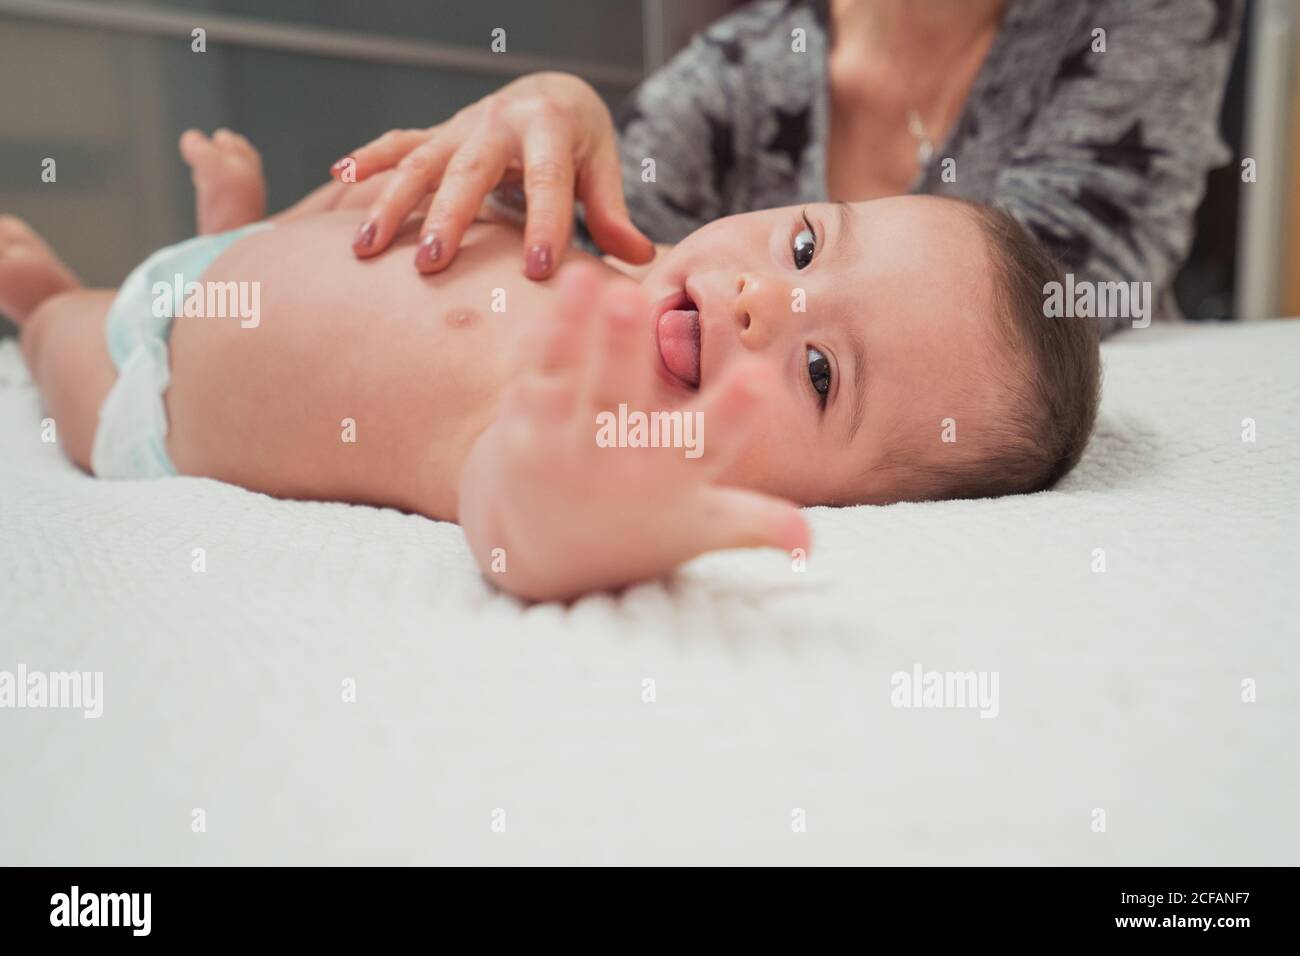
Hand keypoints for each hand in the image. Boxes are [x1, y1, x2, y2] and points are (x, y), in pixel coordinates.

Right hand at [333, 72, 654, 278]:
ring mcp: (461, 127)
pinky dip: (368, 160)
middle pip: (470, 170)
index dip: (545, 225)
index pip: (549, 181)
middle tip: (432, 266)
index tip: (537, 272)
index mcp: (549, 128)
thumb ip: (614, 213)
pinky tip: (336, 179)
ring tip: (366, 248)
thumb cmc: (580, 142)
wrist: (552, 93)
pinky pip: (398, 145)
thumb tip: (640, 258)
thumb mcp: (603, 168)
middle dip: (449, 218)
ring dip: (391, 203)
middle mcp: (499, 121)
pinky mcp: (438, 135)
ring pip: (421, 162)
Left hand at [458, 265, 809, 602]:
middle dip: (625, 349)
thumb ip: (751, 522)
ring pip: (570, 378)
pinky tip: (555, 292)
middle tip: (632, 299)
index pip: (708, 443)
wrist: (540, 554)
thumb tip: (809, 543)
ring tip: (585, 278)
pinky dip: (540, 335)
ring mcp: (561, 443)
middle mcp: (613, 460)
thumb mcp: (695, 530)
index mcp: (670, 480)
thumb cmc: (636, 531)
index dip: (735, 412)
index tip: (759, 377)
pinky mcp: (522, 427)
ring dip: (575, 327)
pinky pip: (532, 372)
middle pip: (619, 397)